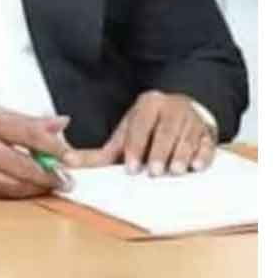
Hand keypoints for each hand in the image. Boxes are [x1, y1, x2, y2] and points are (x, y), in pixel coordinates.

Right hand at [0, 102, 71, 197]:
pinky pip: (0, 193)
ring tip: (53, 185)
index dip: (55, 148)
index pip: (30, 134)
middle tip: (67, 178)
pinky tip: (28, 189)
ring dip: (37, 187)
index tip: (70, 155)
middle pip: (25, 166)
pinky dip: (18, 192)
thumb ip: (24, 119)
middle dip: (51, 175)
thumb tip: (58, 124)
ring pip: (15, 185)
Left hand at [65, 91, 215, 175]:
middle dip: (160, 152)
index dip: (136, 146)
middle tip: (155, 171)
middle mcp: (171, 108)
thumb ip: (102, 151)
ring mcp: (192, 119)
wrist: (182, 109)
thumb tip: (69, 162)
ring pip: (187, 137)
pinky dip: (202, 155)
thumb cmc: (150, 126)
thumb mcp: (126, 133)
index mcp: (148, 105)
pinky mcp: (208, 132)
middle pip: (166, 131)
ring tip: (176, 171)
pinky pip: (208, 143)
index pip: (140, 125)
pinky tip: (196, 166)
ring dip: (181, 155)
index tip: (132, 166)